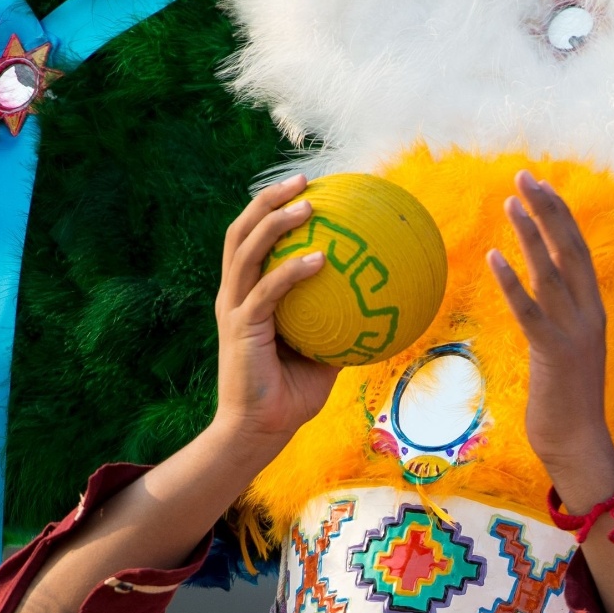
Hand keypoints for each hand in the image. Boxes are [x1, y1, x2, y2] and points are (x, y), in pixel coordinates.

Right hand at [214, 174, 340, 449]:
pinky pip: (268, 291)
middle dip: (268, 199)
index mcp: (247, 297)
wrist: (257, 433)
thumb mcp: (322, 359)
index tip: (305, 189)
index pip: (252, 242)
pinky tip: (321, 259)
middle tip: (304, 179)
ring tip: (307, 204)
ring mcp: (235, 309)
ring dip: (275, 221)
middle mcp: (235, 296)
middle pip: (241, 231)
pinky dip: (292, 271)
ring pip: (247, 250)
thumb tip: (378, 312)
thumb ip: (338, 329)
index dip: (271, 211)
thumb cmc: (288, 399)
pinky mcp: (241, 328)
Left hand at [487, 171, 613, 506]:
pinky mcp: (555, 355)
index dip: (559, 215)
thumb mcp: (562, 351)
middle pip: (570, 249)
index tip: (538, 187)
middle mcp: (589, 315)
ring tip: (511, 202)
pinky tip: (495, 258)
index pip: (577, 251)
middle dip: (548, 209)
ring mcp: (576, 334)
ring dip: (531, 234)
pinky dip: (513, 283)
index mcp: (592, 311)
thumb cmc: (565, 401)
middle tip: (524, 176)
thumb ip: (554, 319)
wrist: (579, 445)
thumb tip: (535, 296)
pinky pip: (531, 312)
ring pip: (552, 273)